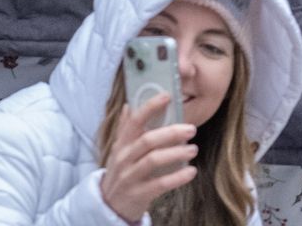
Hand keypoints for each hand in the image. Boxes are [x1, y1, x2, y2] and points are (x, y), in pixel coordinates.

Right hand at [98, 95, 197, 225]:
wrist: (108, 206)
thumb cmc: (120, 172)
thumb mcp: (119, 151)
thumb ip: (125, 129)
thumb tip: (129, 105)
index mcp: (121, 144)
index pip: (134, 122)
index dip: (150, 107)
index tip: (167, 96)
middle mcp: (124, 159)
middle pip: (147, 140)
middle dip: (171, 133)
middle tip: (191, 129)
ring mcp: (130, 177)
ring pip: (153, 160)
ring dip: (177, 153)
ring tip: (194, 149)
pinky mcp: (138, 194)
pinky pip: (160, 184)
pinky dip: (178, 177)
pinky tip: (191, 171)